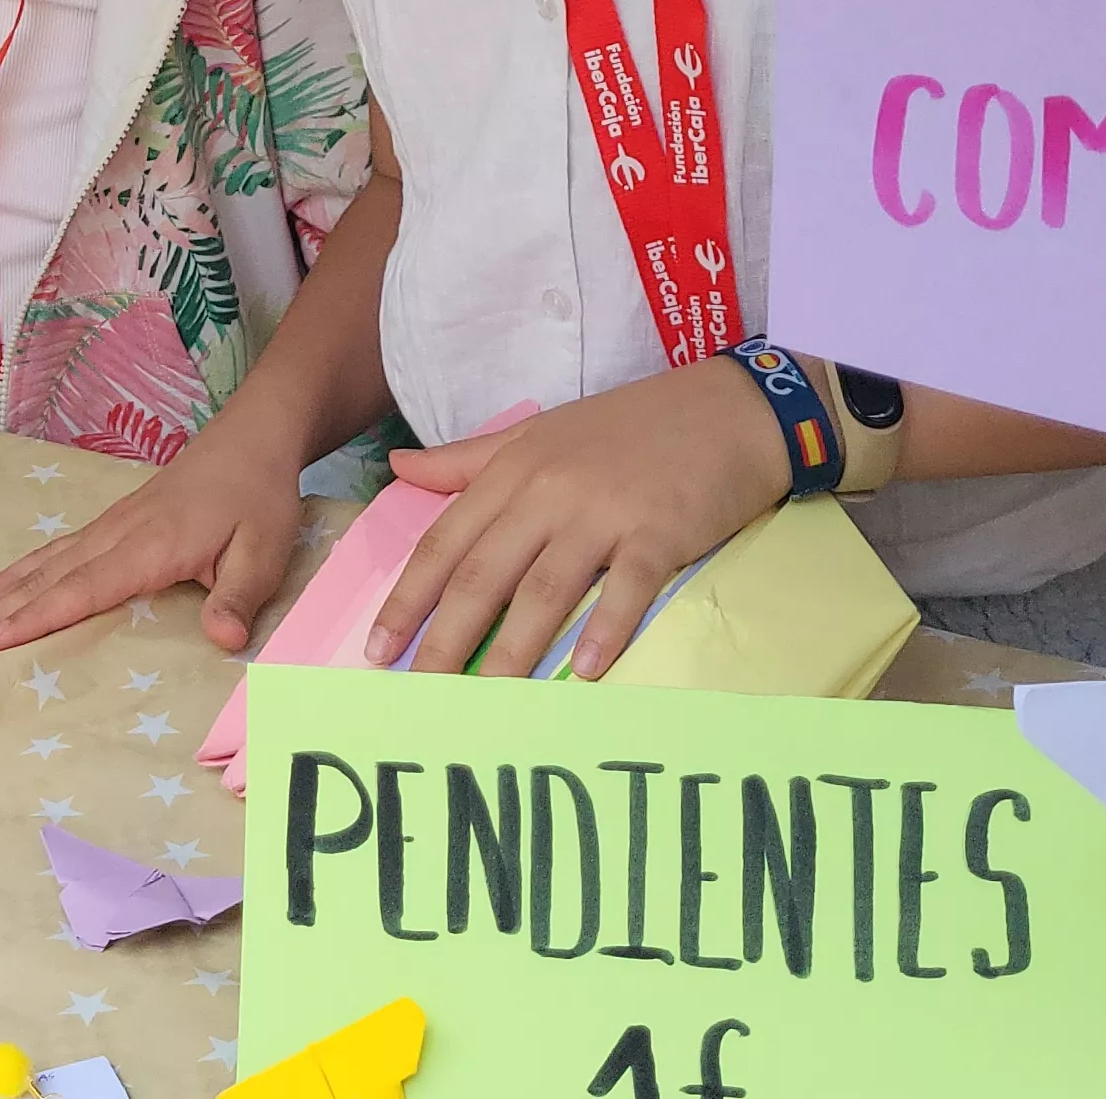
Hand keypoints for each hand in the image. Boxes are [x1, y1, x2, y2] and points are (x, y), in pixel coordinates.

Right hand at [0, 412, 309, 661]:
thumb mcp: (265, 550)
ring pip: (37, 567)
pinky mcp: (107, 526)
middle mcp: (115, 535)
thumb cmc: (258, 499)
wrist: (250, 439)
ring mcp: (106, 528)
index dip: (37, 616)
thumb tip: (222, 640)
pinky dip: (14, 576)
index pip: (83, 589)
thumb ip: (239, 596)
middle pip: (41, 581)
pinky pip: (49, 555)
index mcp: (149, 546)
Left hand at [366, 358, 794, 682]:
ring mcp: (604, 512)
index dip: (409, 596)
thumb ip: (467, 459)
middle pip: (484, 573)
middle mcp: (547, 492)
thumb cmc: (629, 425)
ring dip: (513, 649)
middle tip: (419, 690)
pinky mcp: (660, 531)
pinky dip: (607, 627)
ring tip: (487, 700)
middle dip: (445, 636)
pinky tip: (590, 670)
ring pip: (545, 588)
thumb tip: (398, 467)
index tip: (379, 647)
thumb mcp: (537, 433)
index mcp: (512, 470)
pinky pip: (627, 585)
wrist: (726, 406)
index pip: (446, 541)